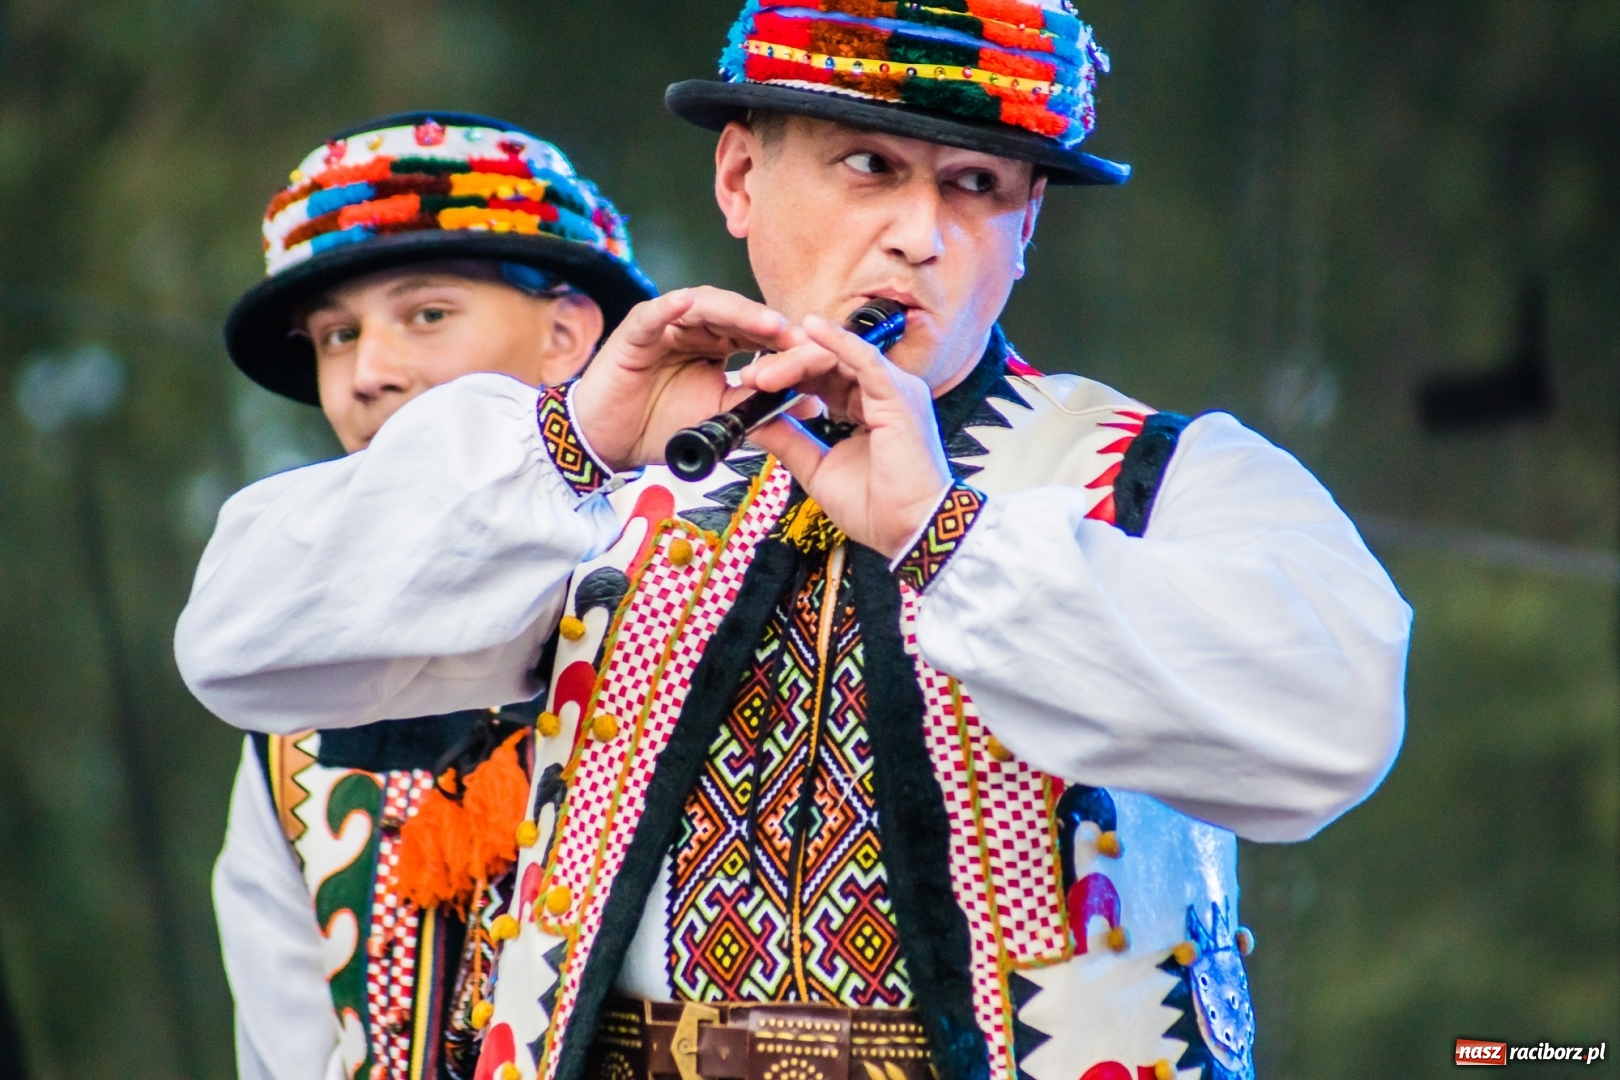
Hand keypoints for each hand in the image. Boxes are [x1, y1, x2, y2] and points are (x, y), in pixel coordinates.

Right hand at [572, 287, 805, 470]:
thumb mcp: (720, 414)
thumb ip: (759, 404)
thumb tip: (810, 404)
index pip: (755, 332)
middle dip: (769, 324)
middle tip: (798, 338)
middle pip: (736, 314)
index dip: (784, 341)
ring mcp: (664, 325)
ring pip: (704, 306)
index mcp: (716, 343)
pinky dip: (670, 307)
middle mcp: (694, 327)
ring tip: (766, 323)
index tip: (815, 355)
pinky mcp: (634, 332)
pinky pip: (654, 315)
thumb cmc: (663, 424)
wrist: (613, 442)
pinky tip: (688, 303)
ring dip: (737, 312)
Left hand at [741, 314, 951, 559]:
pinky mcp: (900, 396)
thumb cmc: (875, 507)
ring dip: (798, 360)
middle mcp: (882, 393)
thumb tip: (752, 420)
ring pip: (839, 359)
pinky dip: (839, 342)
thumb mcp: (817, 467)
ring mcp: (894, 391)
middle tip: (750, 376)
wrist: (908, 530)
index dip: (786, 376)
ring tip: (764, 371)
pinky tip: (812, 328)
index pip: (822, 377)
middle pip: (827, 363)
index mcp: (865, 407)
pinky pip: (866, 360)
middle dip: (785, 366)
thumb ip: (788, 439)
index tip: (751, 384)